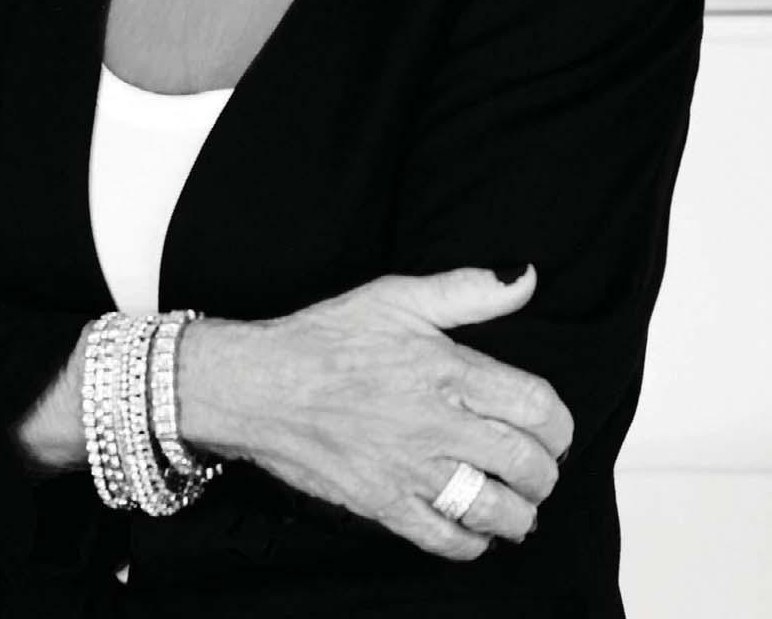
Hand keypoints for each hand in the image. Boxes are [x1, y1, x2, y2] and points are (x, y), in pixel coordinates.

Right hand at [244, 265, 573, 561]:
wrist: (261, 384)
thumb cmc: (324, 338)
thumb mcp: (396, 297)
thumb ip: (467, 289)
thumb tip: (525, 277)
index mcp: (445, 370)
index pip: (536, 407)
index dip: (559, 423)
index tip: (552, 427)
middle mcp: (435, 423)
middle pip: (525, 463)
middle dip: (544, 470)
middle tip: (537, 466)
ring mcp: (411, 469)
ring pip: (496, 510)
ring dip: (520, 512)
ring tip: (516, 501)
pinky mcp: (385, 505)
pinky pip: (448, 541)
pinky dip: (473, 542)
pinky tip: (474, 526)